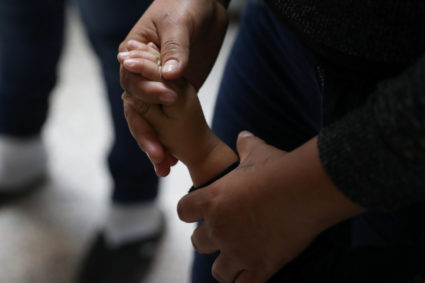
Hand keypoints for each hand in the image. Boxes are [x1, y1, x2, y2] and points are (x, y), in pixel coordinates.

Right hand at [118, 0, 227, 171]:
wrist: (208, 5)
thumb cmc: (187, 4)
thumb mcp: (180, 22)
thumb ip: (175, 49)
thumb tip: (170, 76)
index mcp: (133, 53)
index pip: (132, 79)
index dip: (146, 91)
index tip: (166, 98)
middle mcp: (141, 73)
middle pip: (136, 108)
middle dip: (146, 131)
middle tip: (158, 153)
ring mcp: (158, 85)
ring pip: (149, 119)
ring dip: (154, 143)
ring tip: (164, 165)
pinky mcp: (174, 93)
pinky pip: (167, 119)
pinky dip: (168, 139)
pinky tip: (172, 159)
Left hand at [177, 132, 364, 282]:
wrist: (306, 189)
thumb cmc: (280, 168)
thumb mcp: (258, 152)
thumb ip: (246, 146)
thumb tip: (243, 136)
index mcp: (212, 200)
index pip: (184, 211)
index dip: (191, 212)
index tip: (201, 212)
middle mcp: (219, 228)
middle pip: (198, 243)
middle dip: (209, 239)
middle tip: (227, 233)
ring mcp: (238, 250)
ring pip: (218, 271)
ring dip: (226, 265)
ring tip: (239, 257)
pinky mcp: (260, 267)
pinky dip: (246, 280)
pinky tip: (256, 271)